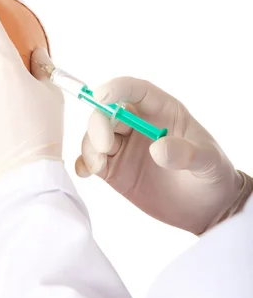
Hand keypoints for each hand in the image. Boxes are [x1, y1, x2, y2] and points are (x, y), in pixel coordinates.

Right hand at [76, 76, 244, 234]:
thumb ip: (187, 153)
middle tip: (106, 147)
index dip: (116, 89)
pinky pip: (92, 160)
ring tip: (99, 167)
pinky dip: (84, 163)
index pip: (135, 90)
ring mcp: (125, 147)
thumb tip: (157, 148)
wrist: (208, 209)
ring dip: (90, 146)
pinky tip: (86, 173)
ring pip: (95, 135)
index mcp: (162, 111)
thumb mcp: (209, 163)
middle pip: (107, 112)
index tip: (101, 96)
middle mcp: (139, 125)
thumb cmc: (213, 175)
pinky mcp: (115, 169)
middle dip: (99, 125)